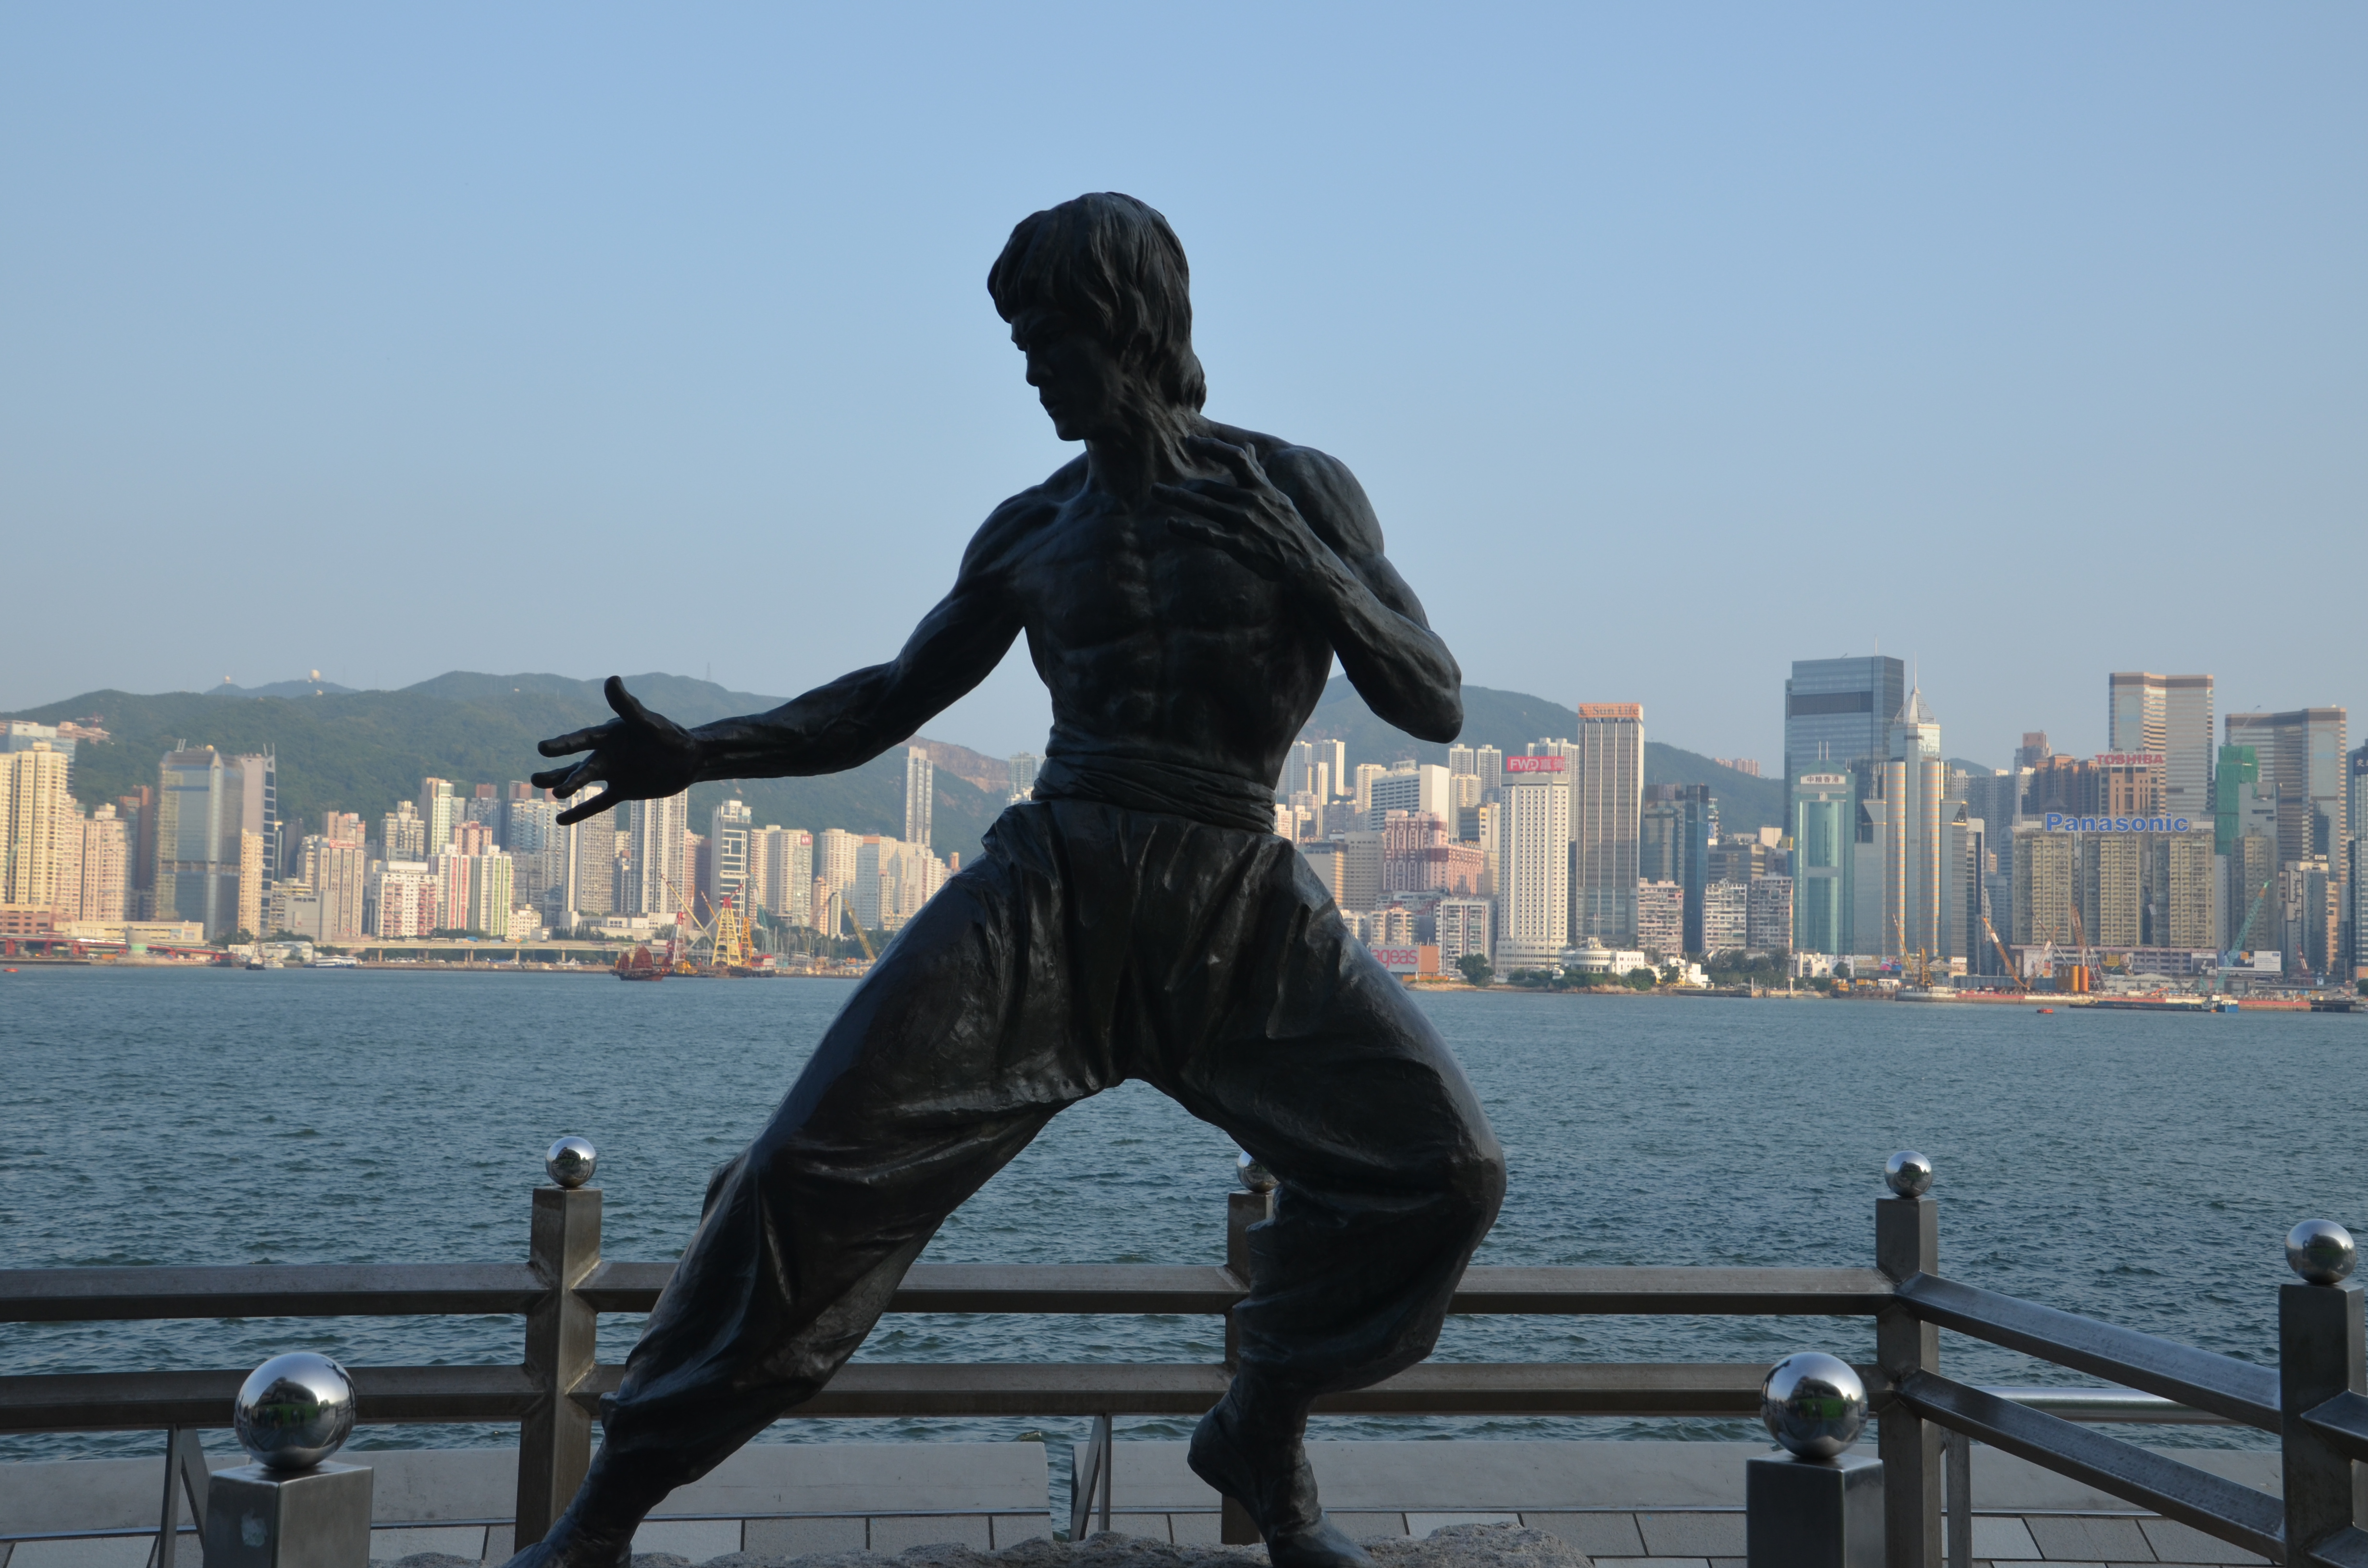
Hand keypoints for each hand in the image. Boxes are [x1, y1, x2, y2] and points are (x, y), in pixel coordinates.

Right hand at [530, 676, 701, 824]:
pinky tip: (561, 821)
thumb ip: (629, 707)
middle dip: (561, 774)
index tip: (542, 748)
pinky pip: (599, 804)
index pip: (584, 739)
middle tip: (536, 781)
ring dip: (565, 786)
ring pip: (584, 781)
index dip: (565, 744)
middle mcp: (608, 753)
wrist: (690, 759)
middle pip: (581, 765)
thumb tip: (612, 679)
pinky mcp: (623, 790)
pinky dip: (581, 813)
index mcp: (611, 734)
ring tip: (544, 790)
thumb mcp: (650, 724)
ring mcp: (613, 773)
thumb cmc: (671, 737)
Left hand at [1155, 436, 1328, 585]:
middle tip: (1159, 487)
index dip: (1212, 447)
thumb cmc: (1288, 527)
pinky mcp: (1237, 545)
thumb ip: (1257, 472)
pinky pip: (1206, 533)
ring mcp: (1243, 523)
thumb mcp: (1276, 495)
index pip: (1235, 458)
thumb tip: (1247, 447)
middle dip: (1184, 485)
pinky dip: (1186, 528)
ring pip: (1203, 506)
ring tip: (1156, 492)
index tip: (1190, 442)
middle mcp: (1250, 501)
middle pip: (1209, 486)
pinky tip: (1170, 523)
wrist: (1303, 561)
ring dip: (1176, 498)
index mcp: (1261, 487)